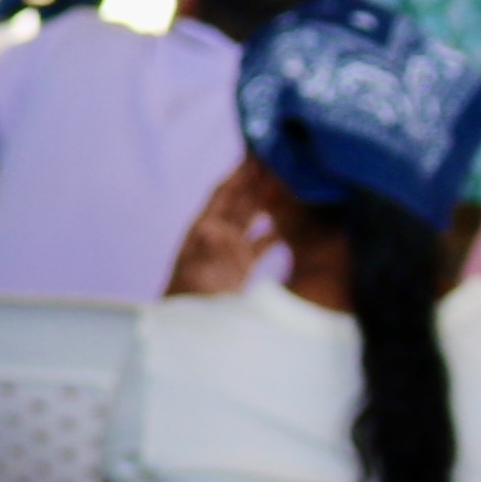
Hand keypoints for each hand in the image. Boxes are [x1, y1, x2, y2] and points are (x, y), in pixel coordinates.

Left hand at [166, 162, 278, 299]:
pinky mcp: (240, 266)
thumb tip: (213, 227)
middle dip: (257, 180)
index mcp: (205, 228)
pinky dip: (274, 230)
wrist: (189, 329)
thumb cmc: (191, 298)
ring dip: (267, 201)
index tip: (256, 152)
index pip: (224, 193)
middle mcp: (217, 234)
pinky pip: (260, 242)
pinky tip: (290, 222)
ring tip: (288, 184)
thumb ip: (208, 251)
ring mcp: (229, 249)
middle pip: (240, 200)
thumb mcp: (199, 272)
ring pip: (251, 218)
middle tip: (278, 159)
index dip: (239, 173)